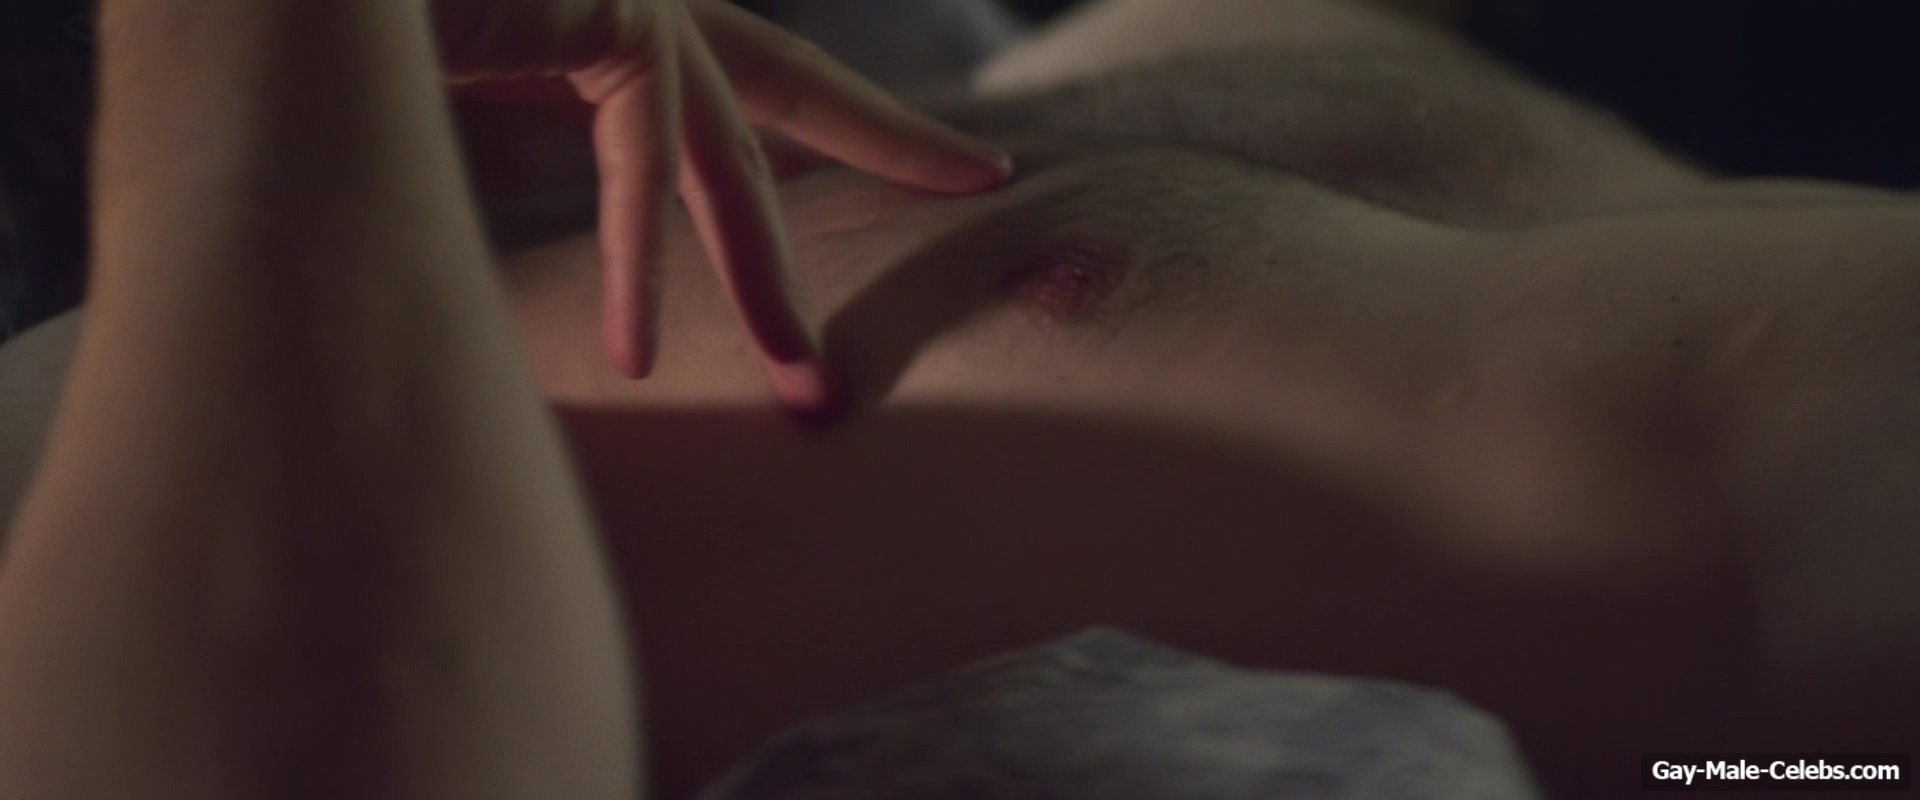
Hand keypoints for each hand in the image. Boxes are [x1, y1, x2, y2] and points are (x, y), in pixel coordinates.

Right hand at [432, 0, 1013, 417]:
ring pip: (726, 162)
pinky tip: (632, 354)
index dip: (865, 121)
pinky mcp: (613, 23)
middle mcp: (642, 3)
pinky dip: (632, 267)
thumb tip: (532, 275)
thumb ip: (532, 143)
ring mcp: (632, 4)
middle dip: (884, 151)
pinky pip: (637, 170)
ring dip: (765, 283)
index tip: (966, 156)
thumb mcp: (461, 83)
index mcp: (619, 19)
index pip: (765, 81)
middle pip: (786, 99)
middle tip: (987, 183)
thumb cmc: (350, 25)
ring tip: (811, 388)